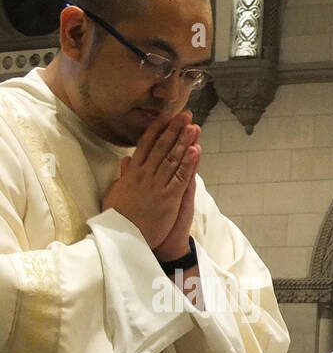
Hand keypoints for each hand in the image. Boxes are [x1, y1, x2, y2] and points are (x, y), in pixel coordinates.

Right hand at [101, 111, 200, 250]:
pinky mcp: (168, 199)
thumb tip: (127, 161)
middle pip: (162, 147)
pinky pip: (181, 178)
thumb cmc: (119, 217)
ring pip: (173, 159)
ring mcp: (157, 186)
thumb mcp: (117, 192)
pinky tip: (196, 150)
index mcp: (133, 173)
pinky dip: (189, 163)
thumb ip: (124, 175)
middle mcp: (145, 175)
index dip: (156, 130)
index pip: (146, 145)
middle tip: (185, 114)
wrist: (124, 237)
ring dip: (184, 141)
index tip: (164, 117)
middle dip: (174, 130)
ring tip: (193, 126)